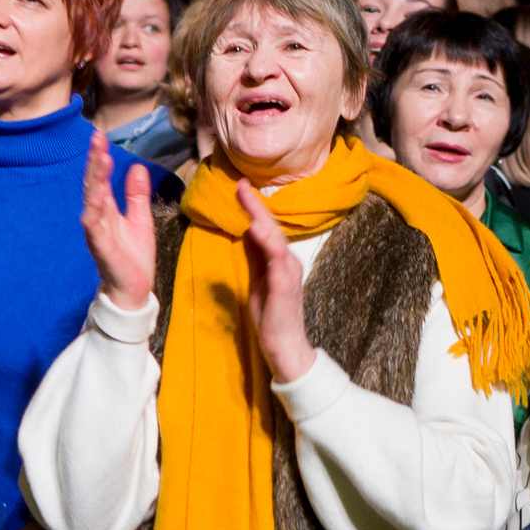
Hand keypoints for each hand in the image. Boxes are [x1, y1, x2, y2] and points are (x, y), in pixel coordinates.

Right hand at [82, 130, 156, 311]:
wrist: (135, 289)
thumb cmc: (134, 255)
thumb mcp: (140, 218)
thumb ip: (136, 195)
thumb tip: (137, 166)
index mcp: (108, 209)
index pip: (101, 179)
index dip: (100, 158)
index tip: (99, 136)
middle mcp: (98, 217)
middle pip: (94, 185)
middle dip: (95, 162)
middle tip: (96, 139)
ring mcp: (97, 231)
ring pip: (92, 201)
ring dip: (94, 181)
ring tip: (100, 160)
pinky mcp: (101, 247)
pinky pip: (94, 227)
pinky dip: (93, 212)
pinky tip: (95, 198)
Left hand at [238, 180, 315, 382]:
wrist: (285, 345)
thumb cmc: (271, 315)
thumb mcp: (257, 278)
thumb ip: (254, 255)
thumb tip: (246, 230)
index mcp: (280, 259)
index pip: (266, 228)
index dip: (254, 207)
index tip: (240, 186)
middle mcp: (288, 260)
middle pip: (271, 227)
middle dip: (256, 205)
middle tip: (241, 184)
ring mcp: (289, 272)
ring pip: (275, 239)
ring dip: (262, 218)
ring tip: (248, 199)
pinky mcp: (285, 285)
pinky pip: (277, 261)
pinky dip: (268, 244)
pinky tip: (257, 231)